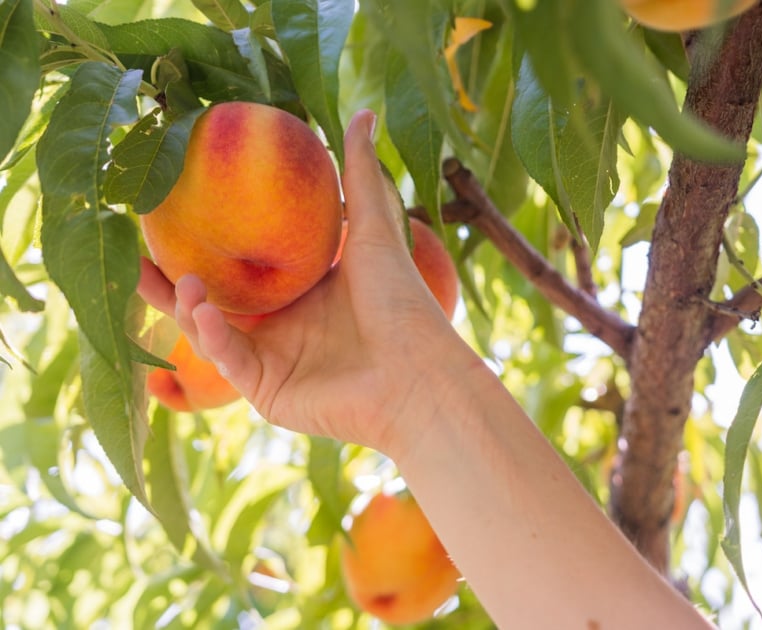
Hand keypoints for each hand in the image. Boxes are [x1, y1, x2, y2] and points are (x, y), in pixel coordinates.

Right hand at [137, 110, 466, 456]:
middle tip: (137, 251)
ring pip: (209, 333)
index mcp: (301, 292)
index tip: (169, 213)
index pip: (242, 265)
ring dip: (184, 307)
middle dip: (170, 281)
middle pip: (213, 300)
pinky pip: (229, 362)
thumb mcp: (375, 230)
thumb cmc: (400, 303)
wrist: (419, 374)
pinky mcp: (268, 392)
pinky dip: (212, 338)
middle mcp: (282, 326)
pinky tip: (200, 311)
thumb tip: (361, 111)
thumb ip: (360, 174)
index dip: (205, 243)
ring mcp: (271, 361)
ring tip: (172, 276)